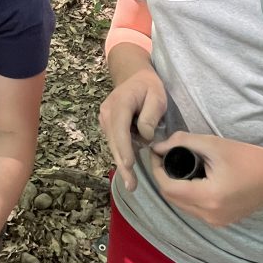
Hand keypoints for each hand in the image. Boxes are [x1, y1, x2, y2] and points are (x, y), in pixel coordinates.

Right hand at [100, 69, 166, 190]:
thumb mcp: (157, 96)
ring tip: (130, 183)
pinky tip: (129, 170)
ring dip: (122, 162)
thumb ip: (151, 115)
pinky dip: (122, 155)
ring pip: (114, 145)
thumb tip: (145, 137)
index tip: (129, 165)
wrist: (134, 77)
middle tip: (130, 185)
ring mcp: (105, 120)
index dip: (124, 148)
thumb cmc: (149, 86)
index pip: (120, 129)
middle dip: (122, 164)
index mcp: (120, 103)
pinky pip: (115, 142)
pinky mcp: (108, 126)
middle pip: (114, 142)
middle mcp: (107, 113)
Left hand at [149, 134, 262, 225]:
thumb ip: (182, 142)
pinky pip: (194, 209)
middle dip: (164, 177)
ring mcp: (215, 221)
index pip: (168, 187)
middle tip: (164, 157)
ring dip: (175, 187)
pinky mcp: (220, 221)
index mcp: (208, 197)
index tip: (156, 153)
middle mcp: (209, 215)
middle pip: (172, 198)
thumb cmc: (248, 159)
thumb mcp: (214, 144)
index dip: (157, 170)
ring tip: (177, 166)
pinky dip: (188, 194)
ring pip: (182, 205)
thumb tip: (157, 146)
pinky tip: (191, 179)